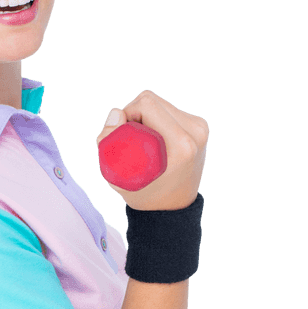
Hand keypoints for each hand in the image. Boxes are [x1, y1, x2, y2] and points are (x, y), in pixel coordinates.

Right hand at [95, 89, 209, 210]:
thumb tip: (116, 112)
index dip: (126, 115)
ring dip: (144, 116)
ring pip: (160, 103)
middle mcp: (195, 132)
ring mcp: (200, 128)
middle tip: (128, 138)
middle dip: (133, 114)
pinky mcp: (200, 126)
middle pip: (153, 100)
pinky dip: (155, 118)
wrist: (173, 208)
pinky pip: (169, 110)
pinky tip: (153, 138)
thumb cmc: (143, 194)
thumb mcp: (117, 176)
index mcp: (181, 144)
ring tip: (141, 140)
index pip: (146, 105)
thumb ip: (108, 143)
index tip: (121, 136)